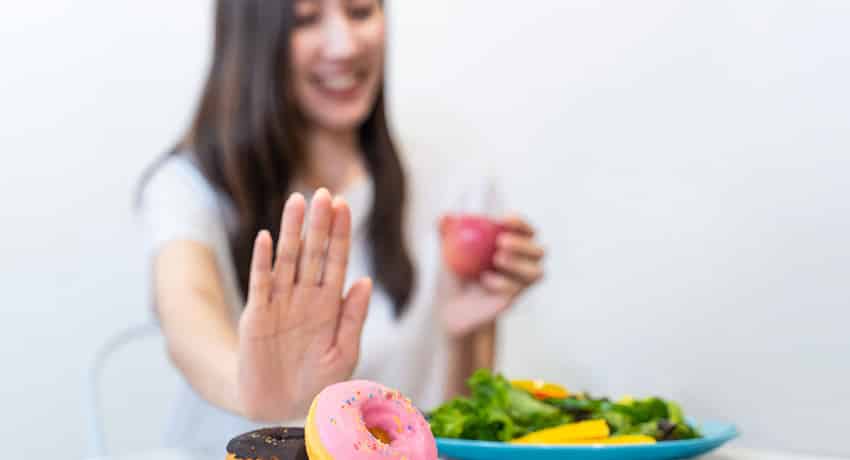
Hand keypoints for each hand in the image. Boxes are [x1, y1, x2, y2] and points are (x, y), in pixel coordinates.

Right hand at [237, 189, 371, 420]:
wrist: (280, 408)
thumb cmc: (317, 382)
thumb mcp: (344, 353)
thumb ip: (353, 318)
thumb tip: (365, 281)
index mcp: (330, 304)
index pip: (336, 260)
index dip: (340, 234)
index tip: (344, 205)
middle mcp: (305, 297)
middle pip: (313, 252)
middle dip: (319, 223)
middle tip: (323, 193)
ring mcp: (280, 303)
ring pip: (287, 259)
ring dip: (291, 231)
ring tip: (296, 201)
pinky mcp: (257, 316)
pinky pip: (260, 283)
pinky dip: (262, 261)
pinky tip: (265, 238)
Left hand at [440, 214, 543, 336]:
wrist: (450, 305)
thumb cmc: (453, 271)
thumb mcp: (446, 249)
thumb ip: (446, 231)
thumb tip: (444, 216)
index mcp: (512, 244)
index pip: (525, 230)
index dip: (520, 223)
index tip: (504, 219)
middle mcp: (522, 263)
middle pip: (539, 251)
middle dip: (524, 244)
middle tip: (501, 241)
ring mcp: (520, 283)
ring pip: (536, 272)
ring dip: (519, 264)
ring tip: (497, 259)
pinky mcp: (514, 299)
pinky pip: (516, 290)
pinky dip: (502, 282)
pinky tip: (486, 279)